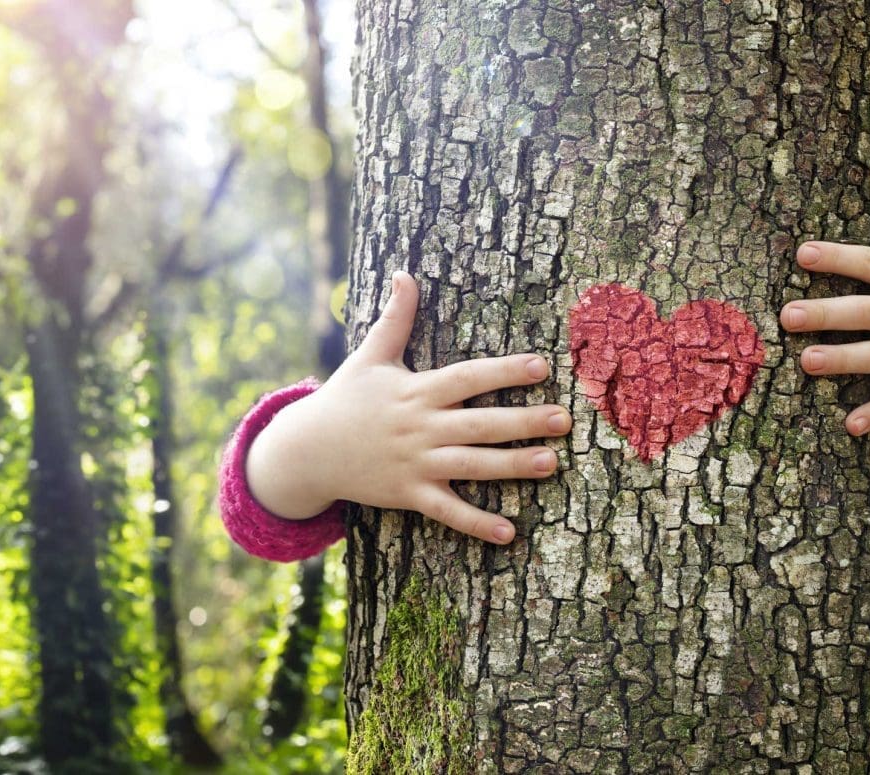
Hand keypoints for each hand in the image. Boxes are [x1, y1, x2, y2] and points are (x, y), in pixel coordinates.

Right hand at [245, 272, 568, 544]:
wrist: (306, 451)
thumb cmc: (344, 398)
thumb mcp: (369, 356)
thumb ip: (395, 318)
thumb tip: (405, 274)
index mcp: (416, 391)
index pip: (467, 378)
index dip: (503, 371)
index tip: (541, 365)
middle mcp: (420, 427)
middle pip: (480, 424)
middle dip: (523, 421)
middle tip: (563, 419)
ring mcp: (415, 464)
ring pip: (472, 466)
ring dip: (512, 466)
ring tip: (551, 463)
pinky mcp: (408, 495)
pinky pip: (447, 511)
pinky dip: (476, 524)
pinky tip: (509, 533)